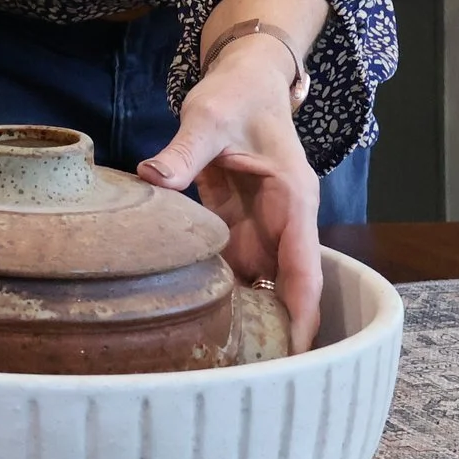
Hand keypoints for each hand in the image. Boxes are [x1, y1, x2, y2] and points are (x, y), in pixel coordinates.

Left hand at [136, 38, 324, 350]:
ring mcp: (263, 226)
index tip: (297, 353)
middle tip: (258, 380)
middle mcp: (285, 220)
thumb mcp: (209, 117)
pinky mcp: (238, 225)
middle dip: (281, 331)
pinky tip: (206, 328)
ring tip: (229, 366)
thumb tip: (154, 176)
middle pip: (288, 286)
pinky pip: (235, 268)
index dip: (302, 312)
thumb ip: (184, 150)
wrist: (242, 78)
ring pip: (262, 283)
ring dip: (251, 319)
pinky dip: (225, 295)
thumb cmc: (236, 95)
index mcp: (294, 199)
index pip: (305, 267)